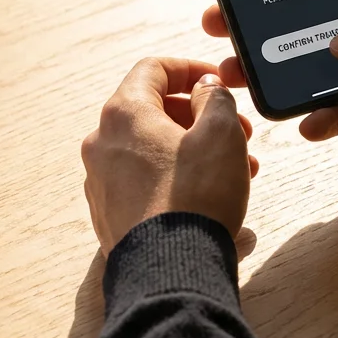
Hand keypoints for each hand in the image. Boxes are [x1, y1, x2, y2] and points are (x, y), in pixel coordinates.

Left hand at [81, 58, 257, 253]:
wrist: (170, 269)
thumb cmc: (196, 197)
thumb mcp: (222, 134)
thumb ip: (215, 98)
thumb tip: (205, 89)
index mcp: (124, 113)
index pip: (153, 69)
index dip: (190, 69)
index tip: (215, 81)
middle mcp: (102, 142)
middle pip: (153, 110)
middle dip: (199, 116)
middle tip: (237, 131)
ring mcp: (101, 180)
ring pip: (151, 147)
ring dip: (192, 148)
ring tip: (234, 167)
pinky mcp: (108, 212)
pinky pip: (143, 179)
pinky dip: (174, 174)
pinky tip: (207, 192)